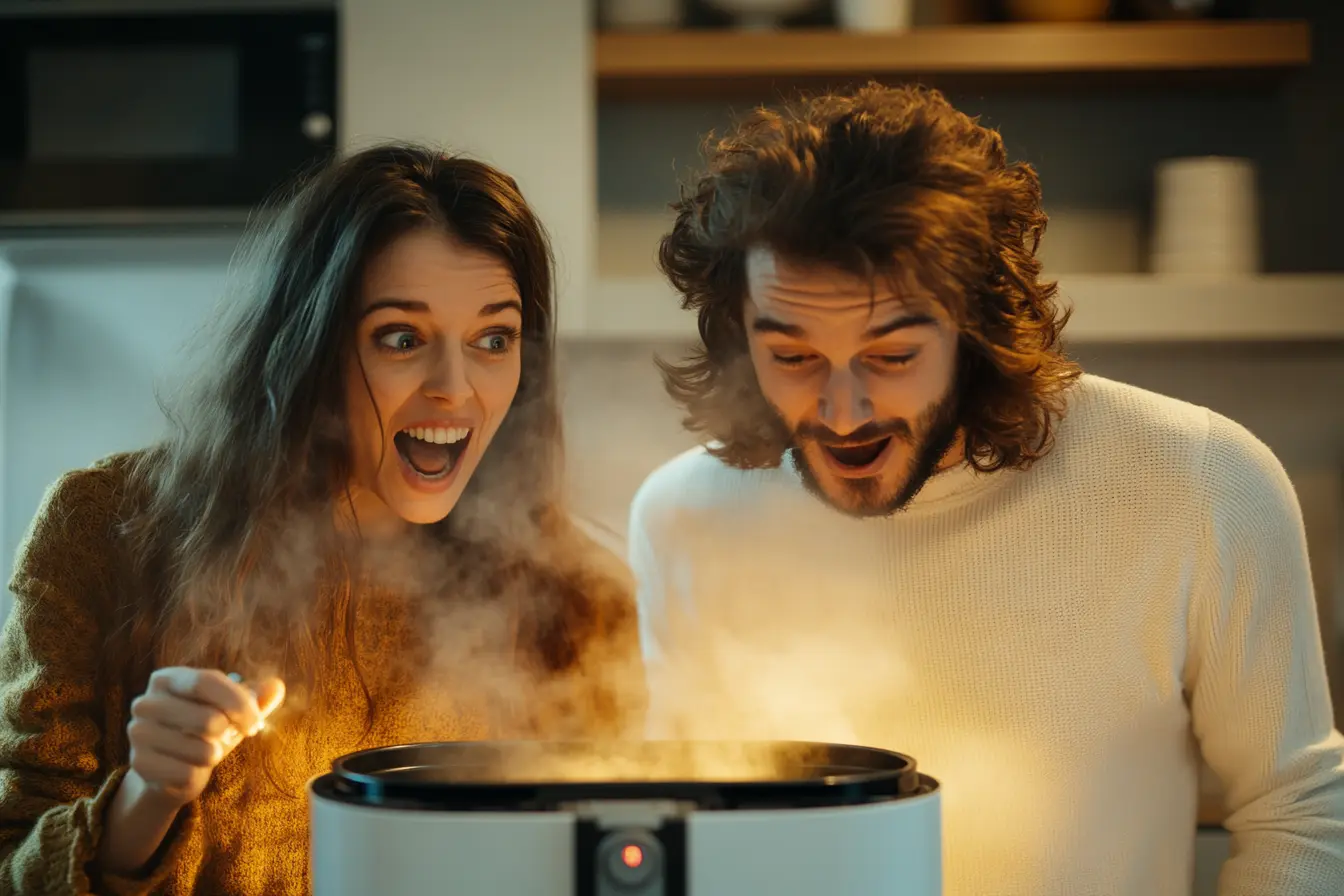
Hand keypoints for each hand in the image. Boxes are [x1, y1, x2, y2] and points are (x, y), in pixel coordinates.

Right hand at [125, 667, 284, 806]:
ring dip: (213, 755)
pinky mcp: (138, 764)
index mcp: (167, 678)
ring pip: (203, 750)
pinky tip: (186, 769)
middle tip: (226, 739)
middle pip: (209, 719)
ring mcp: (137, 733)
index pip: (208, 681)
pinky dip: (197, 775)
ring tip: (202, 752)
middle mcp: (145, 702)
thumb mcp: (231, 711)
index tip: (255, 724)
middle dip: (229, 734)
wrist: (169, 770)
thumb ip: (255, 698)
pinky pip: (188, 774)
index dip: (239, 704)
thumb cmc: (205, 732)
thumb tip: (277, 686)